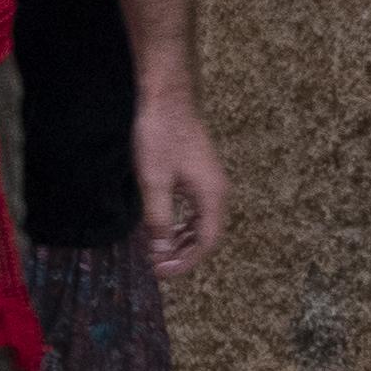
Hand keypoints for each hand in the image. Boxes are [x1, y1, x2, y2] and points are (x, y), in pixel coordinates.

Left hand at [134, 93, 227, 282]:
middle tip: (155, 266)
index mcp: (212, 196)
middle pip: (206, 235)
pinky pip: (195, 208)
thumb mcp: (154, 181)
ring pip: (200, 222)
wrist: (166, 97)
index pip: (206, 243)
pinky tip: (162, 225)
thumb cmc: (160, 135)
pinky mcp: (199, 173)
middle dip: (182, 254)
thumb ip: (158, 218)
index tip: (161, 273)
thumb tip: (160, 251)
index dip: (185, 262)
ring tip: (156, 250)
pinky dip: (180, 222)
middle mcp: (217, 192)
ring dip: (180, 239)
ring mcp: (209, 181)